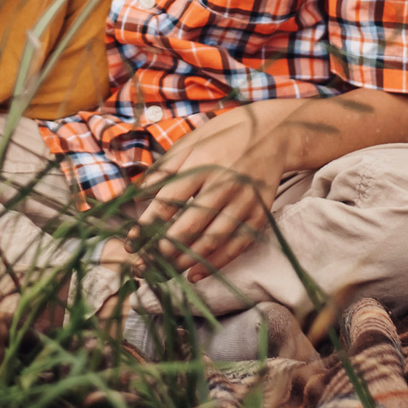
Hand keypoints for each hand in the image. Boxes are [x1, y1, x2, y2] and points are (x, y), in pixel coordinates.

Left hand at [133, 108, 290, 277]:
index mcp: (202, 164)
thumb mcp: (192, 140)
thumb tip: (138, 193)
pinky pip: (236, 246)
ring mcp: (244, 201)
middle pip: (189, 226)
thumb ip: (165, 167)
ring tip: (167, 271)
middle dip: (164, 249)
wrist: (276, 132)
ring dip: (186, 261)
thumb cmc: (226, 134)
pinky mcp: (260, 214)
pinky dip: (216, 264)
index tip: (132, 243)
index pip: (168, 202)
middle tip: (147, 264)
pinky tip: (195, 274)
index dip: (147, 226)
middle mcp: (224, 185)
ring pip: (212, 241)